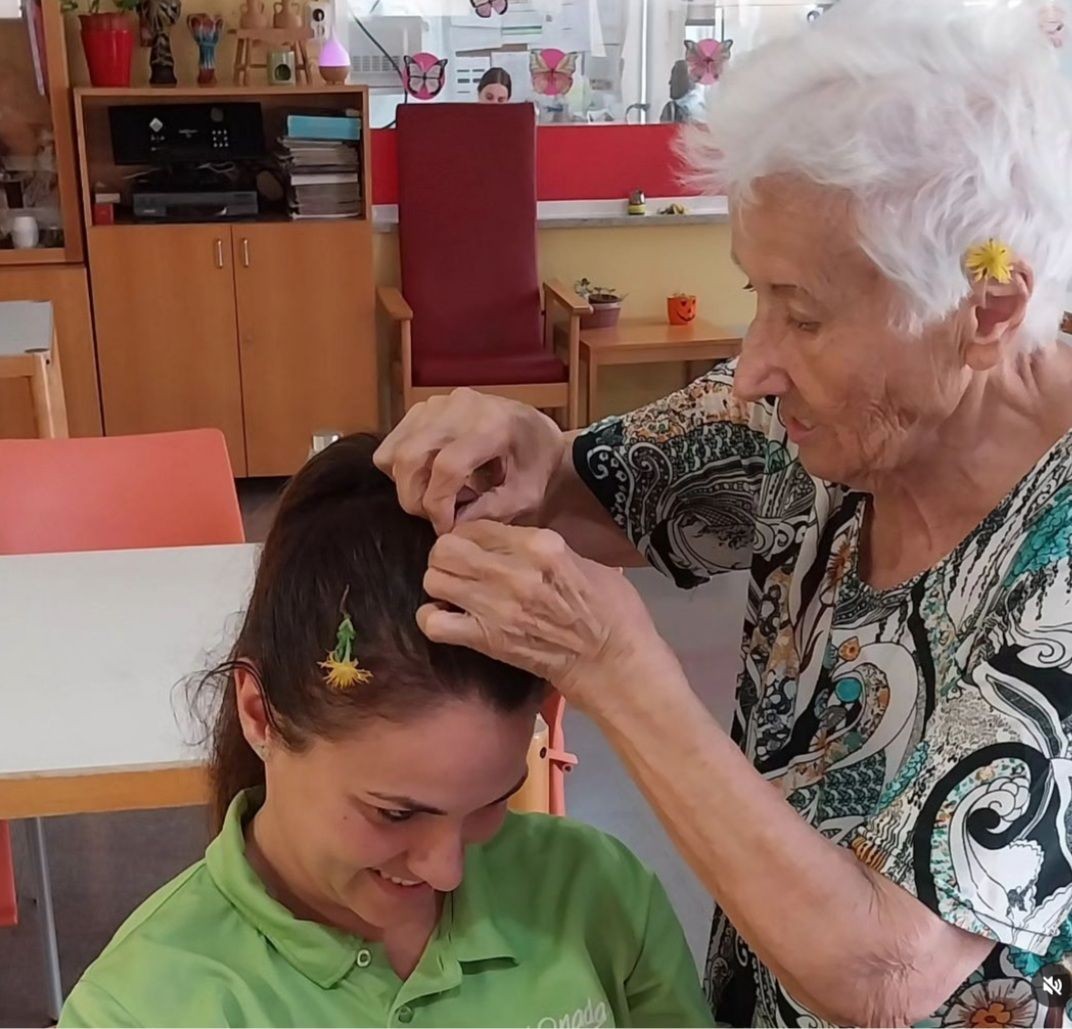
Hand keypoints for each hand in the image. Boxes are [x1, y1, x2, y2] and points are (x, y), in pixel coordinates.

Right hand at [373, 389, 564, 535]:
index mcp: (492, 426)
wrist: (536, 431)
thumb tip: (449, 528)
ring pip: (394, 452)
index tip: (446, 528)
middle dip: (416, 499)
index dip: (439, 505)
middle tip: (437, 517)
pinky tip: (429, 477)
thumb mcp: (525, 497)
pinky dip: (402, 468)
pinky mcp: (423, 408)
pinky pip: (392, 443)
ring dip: (407, 485)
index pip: (447, 467)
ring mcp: (437, 403)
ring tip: (436, 495)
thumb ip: (488, 513)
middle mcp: (460, 407)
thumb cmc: (536, 465)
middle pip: (410, 458)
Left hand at [417, 520, 662, 709]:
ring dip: (440, 585)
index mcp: (541, 544)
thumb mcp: (583, 559)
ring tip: (456, 592)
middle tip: (460, 568)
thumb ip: (542, 546)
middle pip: (446, 548)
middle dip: (447, 556)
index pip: (476, 526)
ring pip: (434, 579)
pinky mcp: (487, 640)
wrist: (614, 663)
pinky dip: (434, 618)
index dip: (470, 536)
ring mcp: (496, 606)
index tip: (477, 549)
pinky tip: (451, 618)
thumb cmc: (610, 609)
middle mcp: (513, 571)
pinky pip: (434, 622)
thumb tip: (507, 541)